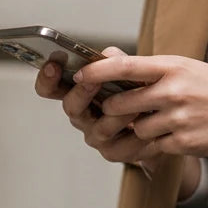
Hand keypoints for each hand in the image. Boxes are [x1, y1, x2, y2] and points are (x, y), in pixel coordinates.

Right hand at [34, 46, 162, 171]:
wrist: (160, 123)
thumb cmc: (138, 94)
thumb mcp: (128, 73)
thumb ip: (116, 62)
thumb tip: (107, 54)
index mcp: (78, 94)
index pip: (51, 89)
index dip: (47, 79)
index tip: (52, 65)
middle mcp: (82, 116)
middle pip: (71, 108)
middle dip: (81, 93)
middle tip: (91, 81)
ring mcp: (97, 137)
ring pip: (101, 128)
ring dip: (117, 116)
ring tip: (135, 105)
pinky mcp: (116, 153)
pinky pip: (124, 146)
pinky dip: (138, 134)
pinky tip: (149, 125)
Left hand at [74, 54, 207, 171]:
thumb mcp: (194, 69)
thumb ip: (159, 72)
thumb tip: (121, 71)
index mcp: (173, 67)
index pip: (122, 67)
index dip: (95, 74)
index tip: (82, 78)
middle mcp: (173, 91)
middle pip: (120, 104)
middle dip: (114, 112)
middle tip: (118, 113)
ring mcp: (178, 118)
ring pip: (136, 129)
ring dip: (139, 131)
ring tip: (157, 126)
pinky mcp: (185, 142)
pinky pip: (155, 146)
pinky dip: (157, 144)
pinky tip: (173, 138)